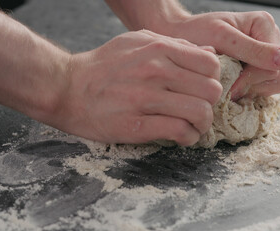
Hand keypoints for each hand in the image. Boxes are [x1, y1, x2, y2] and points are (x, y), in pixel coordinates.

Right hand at [46, 30, 221, 145]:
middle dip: (210, 104)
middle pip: (211, 90)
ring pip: (200, 113)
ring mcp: (146, 99)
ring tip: (192, 126)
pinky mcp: (136, 125)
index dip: (212, 79)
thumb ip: (174, 45)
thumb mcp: (137, 42)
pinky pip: (179, 132)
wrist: (66, 87)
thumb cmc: (103, 66)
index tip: (201, 89)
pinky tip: (180, 137)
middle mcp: (155, 71)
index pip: (211, 64)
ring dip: (202, 125)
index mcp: (158, 49)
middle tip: (199, 110)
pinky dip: (187, 138)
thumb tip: (207, 52)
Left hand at [163, 11, 279, 99]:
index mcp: (264, 27)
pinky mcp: (254, 74)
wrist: (177, 40)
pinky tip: (227, 89)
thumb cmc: (195, 34)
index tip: (229, 84)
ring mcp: (262, 60)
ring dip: (247, 91)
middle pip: (276, 78)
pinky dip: (243, 94)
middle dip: (250, 85)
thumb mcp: (223, 39)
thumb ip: (254, 49)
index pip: (275, 64)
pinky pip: (259, 92)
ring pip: (270, 88)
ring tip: (225, 86)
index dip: (252, 78)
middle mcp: (268, 43)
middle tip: (226, 86)